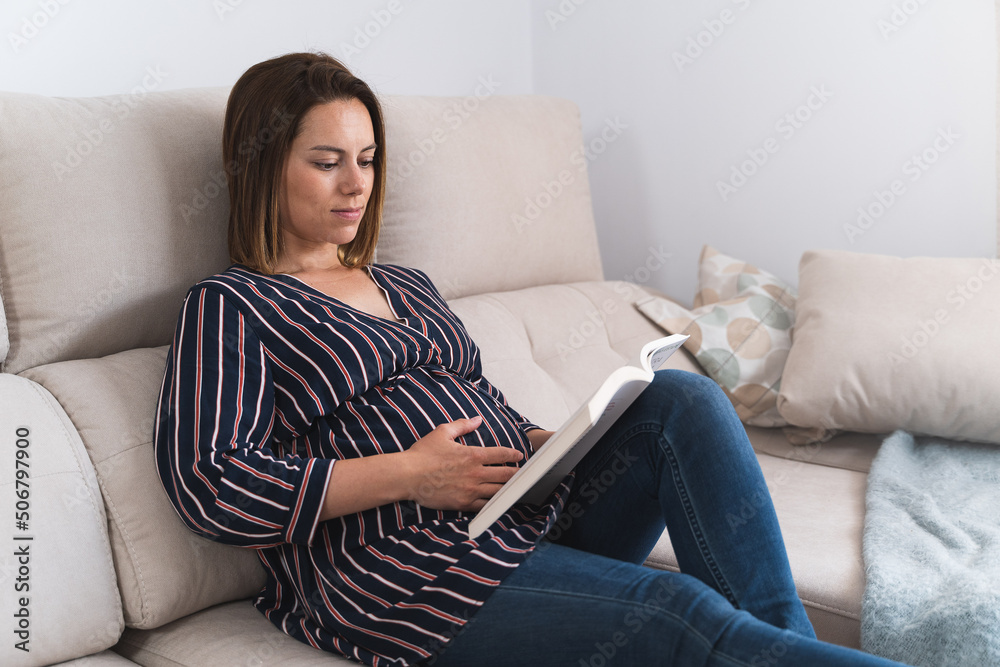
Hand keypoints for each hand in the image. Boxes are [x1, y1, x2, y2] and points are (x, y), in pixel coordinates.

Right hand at [405, 416, 523, 511]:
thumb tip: (477, 419)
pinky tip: (498, 501)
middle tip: (523, 474)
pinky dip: (494, 503)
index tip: (519, 456)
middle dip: (517, 474)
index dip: (514, 455)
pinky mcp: (463, 504)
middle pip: (506, 475)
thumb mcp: (442, 432)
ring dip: (509, 489)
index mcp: (472, 455)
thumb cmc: (422, 454)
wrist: (407, 476)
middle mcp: (475, 473)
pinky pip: (485, 505)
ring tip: (515, 488)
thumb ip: (462, 425)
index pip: (502, 454)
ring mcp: (470, 490)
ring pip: (498, 492)